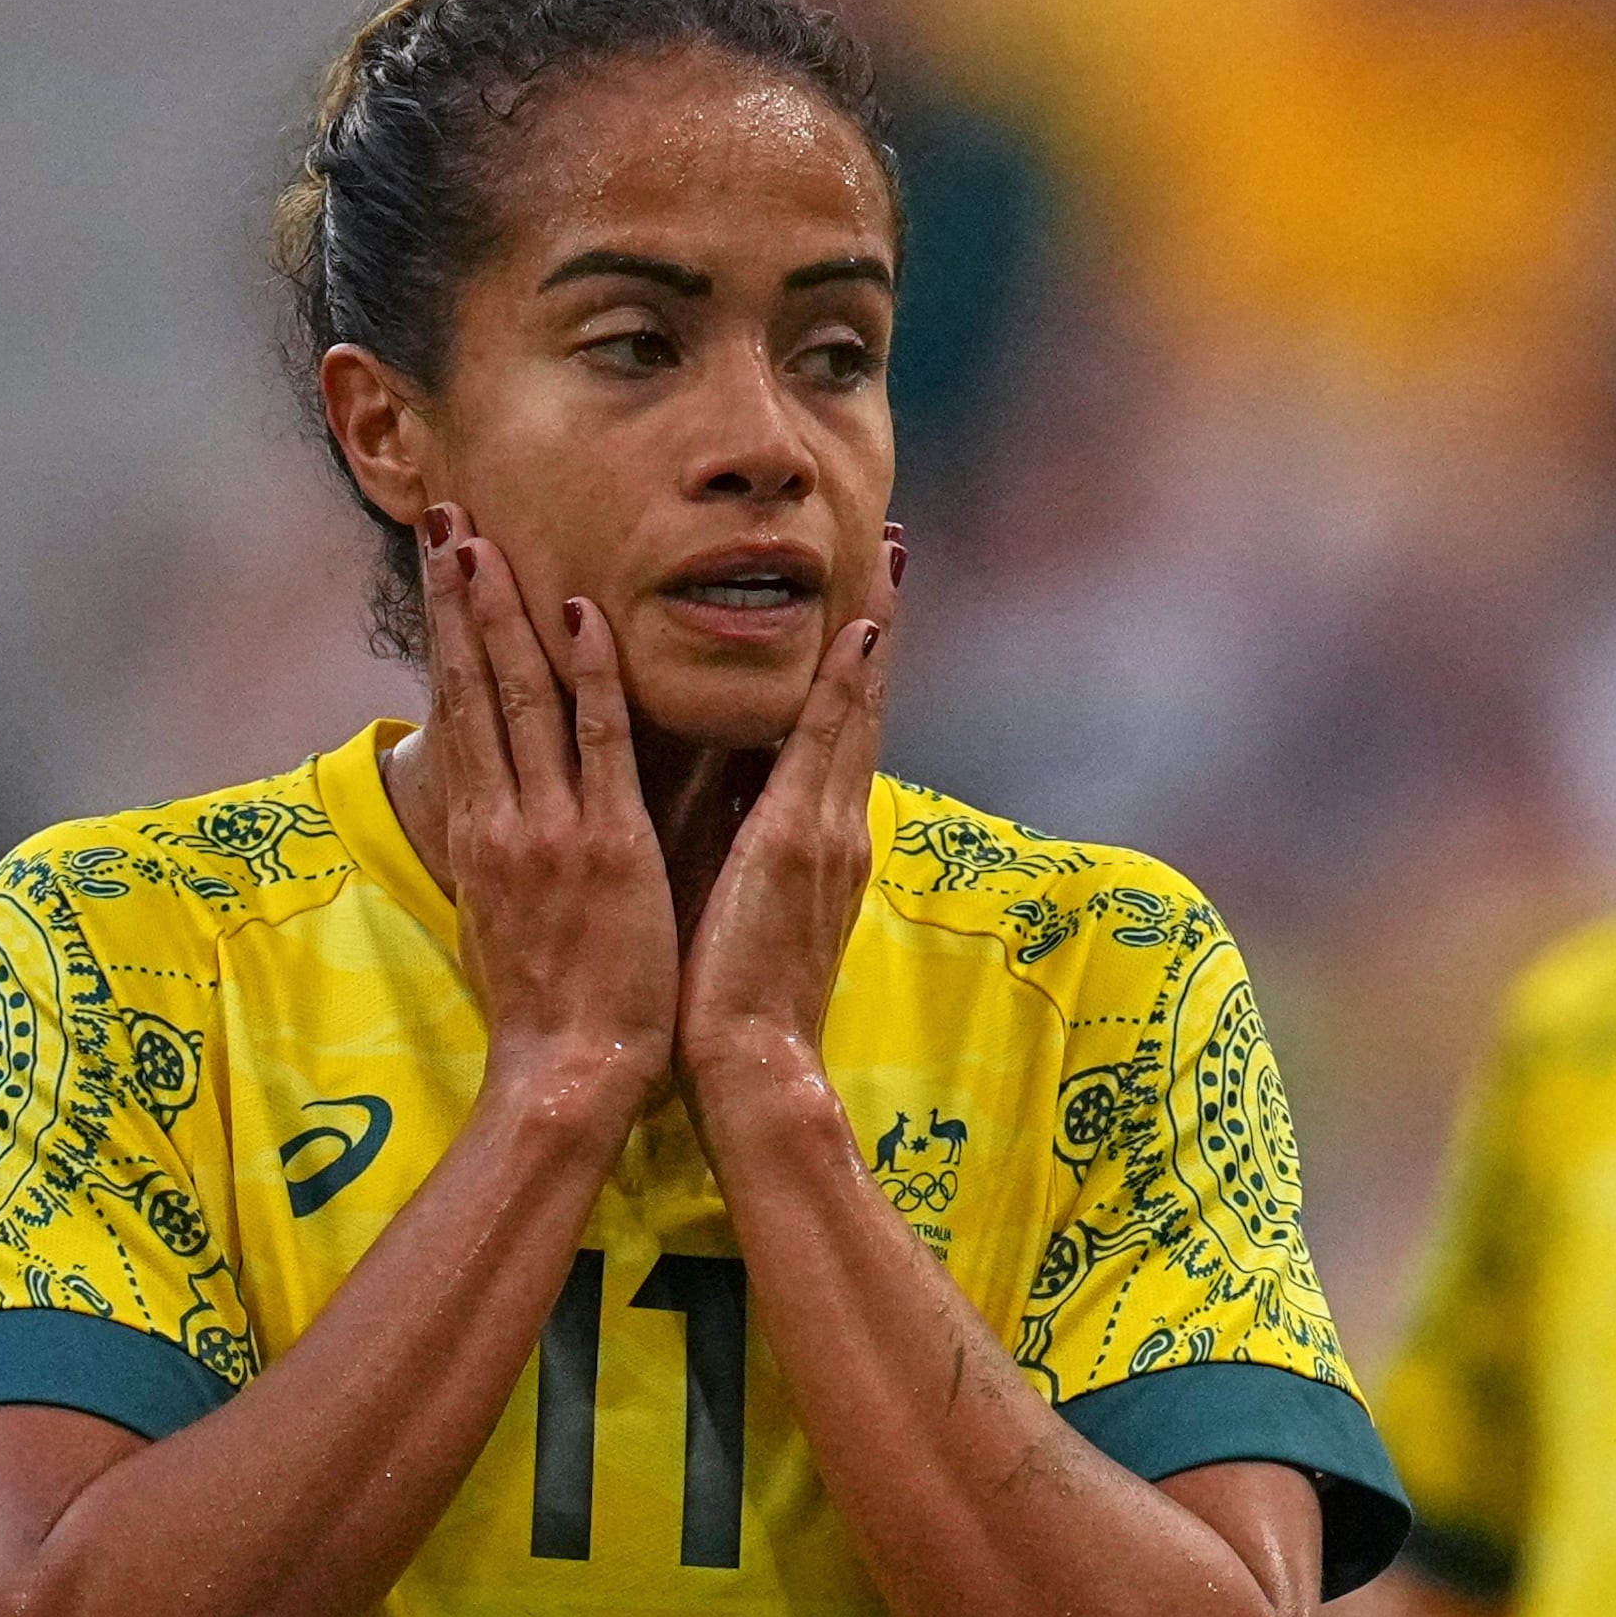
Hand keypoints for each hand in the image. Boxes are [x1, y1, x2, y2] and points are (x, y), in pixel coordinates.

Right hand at [418, 506, 677, 1109]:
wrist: (567, 1072)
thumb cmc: (545, 1006)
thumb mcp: (500, 914)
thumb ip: (503, 850)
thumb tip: (497, 807)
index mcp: (482, 832)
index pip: (458, 708)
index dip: (448, 633)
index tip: (442, 567)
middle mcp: (504, 817)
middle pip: (472, 685)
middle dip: (458, 599)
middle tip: (446, 520)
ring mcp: (551, 827)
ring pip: (520, 698)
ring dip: (501, 614)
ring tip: (483, 540)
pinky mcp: (606, 845)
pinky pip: (596, 744)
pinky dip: (587, 676)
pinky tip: (576, 614)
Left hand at [677, 525, 900, 1098]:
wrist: (754, 1072)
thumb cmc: (731, 1003)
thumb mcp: (739, 902)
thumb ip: (740, 837)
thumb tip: (725, 779)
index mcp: (817, 842)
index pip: (838, 732)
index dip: (853, 663)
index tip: (863, 596)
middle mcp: (834, 826)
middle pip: (860, 704)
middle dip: (877, 622)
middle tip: (891, 544)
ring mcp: (825, 833)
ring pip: (852, 709)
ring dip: (870, 628)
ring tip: (884, 557)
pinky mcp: (799, 847)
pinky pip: (822, 749)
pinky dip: (841, 687)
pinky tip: (854, 632)